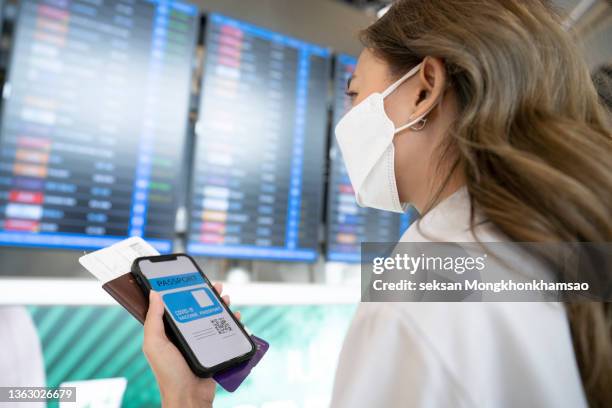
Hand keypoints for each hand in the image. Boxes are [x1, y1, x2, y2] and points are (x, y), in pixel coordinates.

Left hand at [143, 282, 239, 407]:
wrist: (189, 397)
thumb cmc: (168, 374)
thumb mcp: (155, 344)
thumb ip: (153, 319)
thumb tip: (154, 293)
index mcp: (168, 331)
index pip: (175, 306)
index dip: (183, 291)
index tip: (192, 280)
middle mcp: (184, 334)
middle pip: (197, 309)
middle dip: (207, 295)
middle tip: (215, 285)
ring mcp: (200, 341)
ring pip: (212, 318)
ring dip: (221, 306)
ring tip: (226, 297)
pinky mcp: (214, 349)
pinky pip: (224, 332)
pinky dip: (232, 322)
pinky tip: (237, 315)